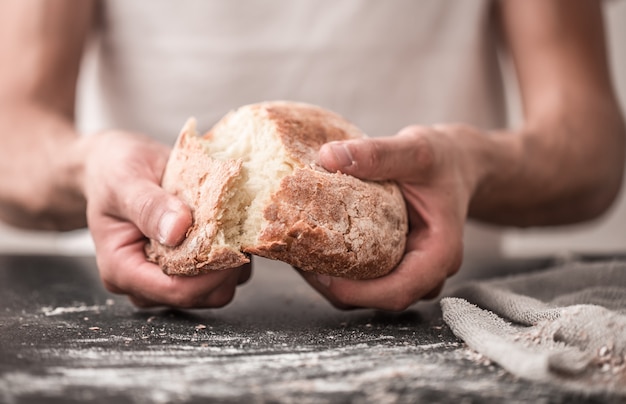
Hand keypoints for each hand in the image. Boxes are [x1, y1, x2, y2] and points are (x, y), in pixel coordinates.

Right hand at [81, 131, 250, 307]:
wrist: (116, 165)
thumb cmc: (114, 172)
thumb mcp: (125, 181)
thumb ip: (149, 207)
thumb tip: (177, 230)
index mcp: (122, 270)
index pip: (176, 291)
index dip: (210, 272)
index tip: (229, 239)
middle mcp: (146, 282)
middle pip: (201, 295)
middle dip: (225, 266)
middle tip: (234, 224)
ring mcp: (169, 277)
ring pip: (217, 288)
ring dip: (231, 258)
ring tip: (228, 219)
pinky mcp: (189, 268)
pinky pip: (223, 273)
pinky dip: (232, 251)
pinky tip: (227, 222)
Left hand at [298, 124, 482, 310]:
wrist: (457, 163)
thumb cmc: (443, 159)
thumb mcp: (415, 150)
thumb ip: (377, 153)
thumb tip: (328, 156)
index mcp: (440, 253)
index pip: (398, 291)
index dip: (357, 292)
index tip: (319, 274)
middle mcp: (426, 270)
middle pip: (378, 298)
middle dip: (336, 286)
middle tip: (297, 258)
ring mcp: (410, 269)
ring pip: (368, 293)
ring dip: (333, 279)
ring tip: (298, 251)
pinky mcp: (395, 262)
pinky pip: (366, 276)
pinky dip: (339, 267)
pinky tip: (314, 243)